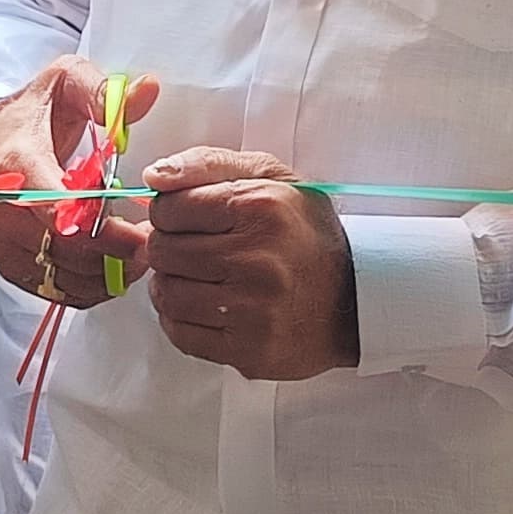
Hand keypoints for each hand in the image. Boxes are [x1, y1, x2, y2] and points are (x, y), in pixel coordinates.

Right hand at [0, 58, 161, 307]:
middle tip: (150, 247)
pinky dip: (82, 289)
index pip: (59, 209)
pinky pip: (46, 289)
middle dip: (113, 254)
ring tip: (135, 259)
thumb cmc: (27, 112)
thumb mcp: (64, 82)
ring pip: (56, 276)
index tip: (141, 231)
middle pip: (62, 249)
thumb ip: (104, 91)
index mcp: (16, 162)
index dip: (104, 229)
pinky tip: (107, 273)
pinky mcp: (1, 259)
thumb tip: (148, 90)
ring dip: (102, 276)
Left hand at [143, 147, 356, 381]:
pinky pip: (180, 333)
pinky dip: (181, 320)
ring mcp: (252, 309)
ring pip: (166, 294)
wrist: (357, 299)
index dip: (169, 213)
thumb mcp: (271, 178)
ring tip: (199, 279)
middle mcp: (256, 258)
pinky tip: (206, 307)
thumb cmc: (306, 235)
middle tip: (193, 250)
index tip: (186, 219)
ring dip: (172, 285)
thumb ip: (208, 164)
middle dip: (168, 248)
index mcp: (260, 207)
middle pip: (162, 251)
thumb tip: (155, 175)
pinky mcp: (248, 349)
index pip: (168, 208)